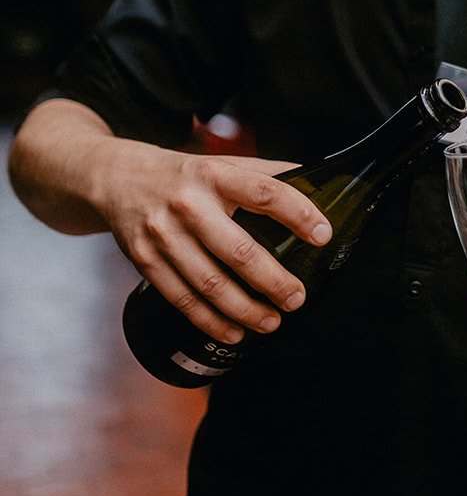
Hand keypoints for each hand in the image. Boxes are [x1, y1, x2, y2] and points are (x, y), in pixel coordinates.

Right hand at [94, 140, 331, 342]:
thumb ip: (264, 174)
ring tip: (271, 321)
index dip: (298, 214)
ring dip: (246, 310)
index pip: (264, 193)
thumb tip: (316, 183)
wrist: (115, 178)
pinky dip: (210, 321)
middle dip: (274, 281)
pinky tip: (233, 331)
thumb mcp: (220, 164)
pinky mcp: (145, 260)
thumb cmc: (181, 175)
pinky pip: (182, 298)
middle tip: (297, 299)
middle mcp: (188, 204)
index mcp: (214, 175)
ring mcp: (163, 234)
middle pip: (239, 250)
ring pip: (211, 283)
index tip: (323, 235)